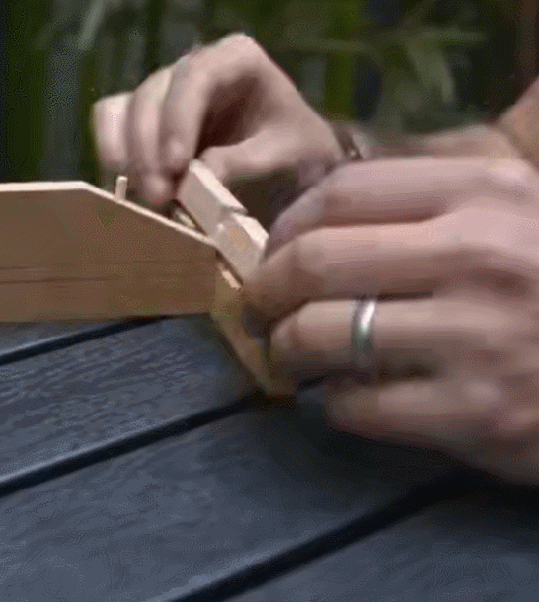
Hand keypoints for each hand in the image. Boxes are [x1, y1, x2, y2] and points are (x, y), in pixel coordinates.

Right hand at [92, 33, 342, 213]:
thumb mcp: (286, 159)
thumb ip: (245, 163)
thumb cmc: (298, 158)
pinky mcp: (144, 123)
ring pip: (123, 111)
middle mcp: (193, 70)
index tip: (177, 165)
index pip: (196, 75)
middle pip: (151, 94)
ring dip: (128, 158)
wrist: (293, 177)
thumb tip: (197, 178)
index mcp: (235, 59)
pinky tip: (129, 192)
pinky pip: (111, 128)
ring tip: (147, 201)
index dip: (178, 117)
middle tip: (158, 198)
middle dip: (148, 148)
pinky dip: (114, 159)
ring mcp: (164, 95)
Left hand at [244, 157, 538, 483]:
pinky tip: (350, 399)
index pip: (342, 192)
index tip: (273, 252)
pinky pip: (356, 407)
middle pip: (314, 262)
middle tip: (259, 308)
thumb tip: (312, 222)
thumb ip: (428, 206)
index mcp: (486, 192)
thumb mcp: (516, 217)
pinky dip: (335, 405)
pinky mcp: (479, 413)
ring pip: (322, 336)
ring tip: (293, 355)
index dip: (286, 226)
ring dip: (288, 349)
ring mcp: (479, 336)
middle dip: (266, 290)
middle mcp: (480, 254)